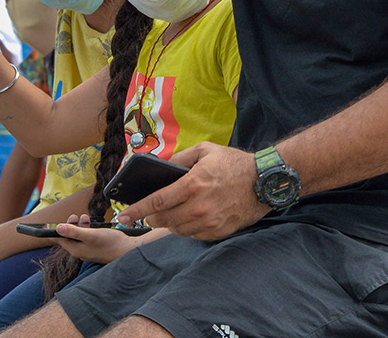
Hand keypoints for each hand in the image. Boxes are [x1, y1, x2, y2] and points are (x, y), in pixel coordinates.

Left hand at [51, 214, 144, 263]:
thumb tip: (57, 228)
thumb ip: (74, 231)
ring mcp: (88, 250)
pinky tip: (93, 224)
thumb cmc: (110, 243)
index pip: (60, 239)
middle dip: (71, 225)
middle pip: (69, 237)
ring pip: (79, 236)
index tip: (48, 223)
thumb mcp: (90, 234)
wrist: (128, 250)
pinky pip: (87, 237)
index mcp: (76, 250)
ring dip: (80, 226)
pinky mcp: (96, 248)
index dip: (55, 230)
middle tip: (75, 216)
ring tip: (86, 218)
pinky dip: (88, 229)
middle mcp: (81, 252)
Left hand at [117, 143, 267, 240]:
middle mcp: (199, 207)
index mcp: (193, 185)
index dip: (136, 210)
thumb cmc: (234, 163)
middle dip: (150, 217)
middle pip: (163, 219)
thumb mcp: (204, 151)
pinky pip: (192, 234)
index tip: (123, 215)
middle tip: (147, 212)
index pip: (157, 202)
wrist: (265, 182)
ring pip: (176, 229)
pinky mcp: (218, 232)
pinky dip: (185, 227)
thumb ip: (179, 159)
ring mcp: (209, 222)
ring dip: (168, 222)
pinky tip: (188, 216)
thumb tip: (159, 167)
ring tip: (169, 212)